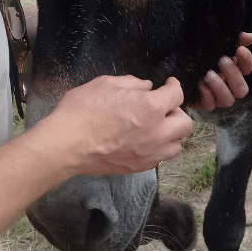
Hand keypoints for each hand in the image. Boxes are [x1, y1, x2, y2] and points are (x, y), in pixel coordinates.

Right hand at [47, 75, 192, 175]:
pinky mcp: (137, 167)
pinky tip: (144, 141)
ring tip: (156, 127)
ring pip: (177, 146)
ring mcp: (148, 153)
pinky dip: (158, 149)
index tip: (169, 85)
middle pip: (185, 124)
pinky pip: (159, 159)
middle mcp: (156, 133)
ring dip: (171, 134)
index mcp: (150, 108)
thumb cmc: (82, 111)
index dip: (174, 86)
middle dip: (177, 112)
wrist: (66, 145)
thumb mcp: (105, 84)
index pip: (177, 95)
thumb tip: (146, 87)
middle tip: (163, 107)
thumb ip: (131, 83)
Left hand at [195, 32, 251, 110]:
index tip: (240, 49)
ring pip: (228, 100)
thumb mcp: (215, 44)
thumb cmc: (200, 54)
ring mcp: (216, 97)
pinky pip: (210, 105)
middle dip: (233, 74)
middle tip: (221, 60)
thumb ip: (234, 40)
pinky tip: (199, 83)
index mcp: (233, 72)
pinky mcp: (203, 103)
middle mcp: (228, 87)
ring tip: (208, 73)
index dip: (247, 60)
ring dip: (219, 86)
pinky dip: (206, 94)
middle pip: (242, 90)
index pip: (247, 69)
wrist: (176, 66)